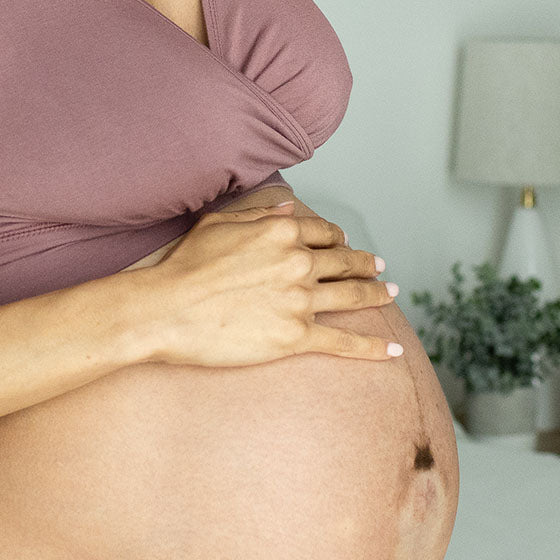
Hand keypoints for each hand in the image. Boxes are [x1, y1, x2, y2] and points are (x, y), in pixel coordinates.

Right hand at [145, 201, 401, 366]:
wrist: (167, 308)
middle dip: (365, 264)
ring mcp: (301, 301)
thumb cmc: (184, 265)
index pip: (324, 233)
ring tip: (391, 294)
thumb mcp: (218, 223)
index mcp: (283, 231)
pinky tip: (392, 352)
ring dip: (377, 294)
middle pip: (345, 263)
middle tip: (379, 268)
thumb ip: (259, 215)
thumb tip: (291, 207)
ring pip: (352, 297)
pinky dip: (372, 348)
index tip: (345, 244)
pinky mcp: (296, 337)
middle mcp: (299, 262)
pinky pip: (343, 342)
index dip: (338, 239)